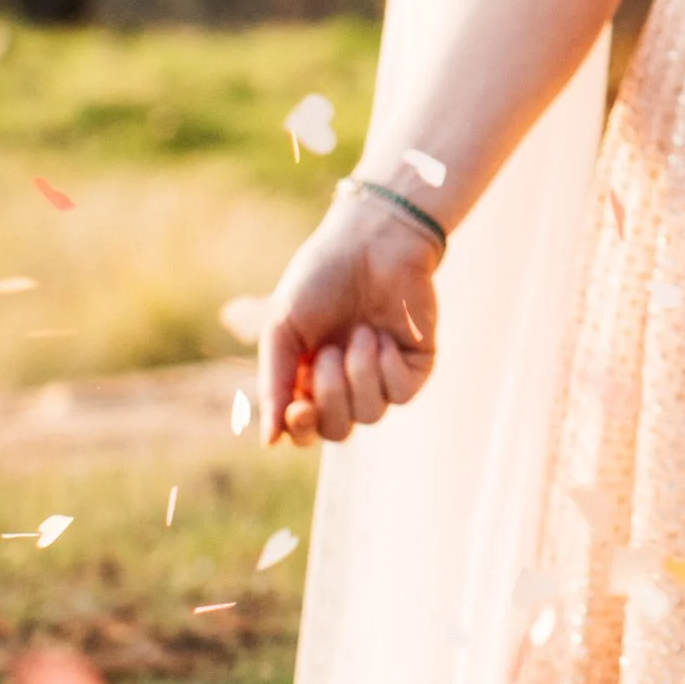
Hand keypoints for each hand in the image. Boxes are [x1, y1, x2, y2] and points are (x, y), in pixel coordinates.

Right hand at [260, 197, 440, 447]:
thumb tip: (268, 443)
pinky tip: (382, 335)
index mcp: (310, 376)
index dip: (302, 429)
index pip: (306, 430)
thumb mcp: (282, 328)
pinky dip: (387, 367)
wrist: (370, 240)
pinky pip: (402, 393)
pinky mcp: (416, 363)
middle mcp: (347, 382)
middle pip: (337, 430)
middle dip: (330, 396)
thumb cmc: (320, 278)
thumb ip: (274, 384)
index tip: (299, 408)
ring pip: (371, 415)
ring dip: (359, 374)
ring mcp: (383, 374)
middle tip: (329, 352)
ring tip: (360, 333)